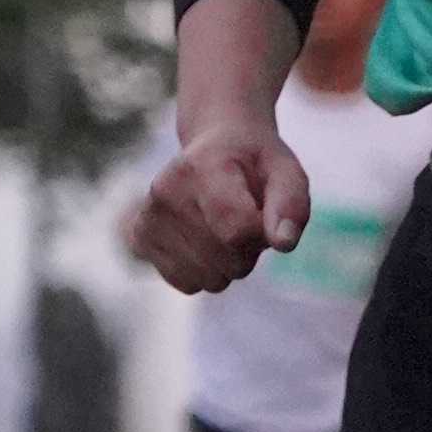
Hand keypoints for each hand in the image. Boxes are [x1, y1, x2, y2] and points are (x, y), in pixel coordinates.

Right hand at [127, 130, 311, 296]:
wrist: (212, 147)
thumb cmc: (254, 164)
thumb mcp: (286, 173)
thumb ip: (291, 205)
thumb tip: (283, 243)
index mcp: (202, 167)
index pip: (239, 231)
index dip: (263, 235)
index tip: (263, 214)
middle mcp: (165, 191)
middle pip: (228, 260)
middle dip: (248, 250)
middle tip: (245, 219)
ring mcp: (148, 217)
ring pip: (209, 279)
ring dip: (227, 265)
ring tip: (224, 229)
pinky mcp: (140, 239)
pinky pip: (187, 283)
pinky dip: (203, 272)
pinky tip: (204, 242)